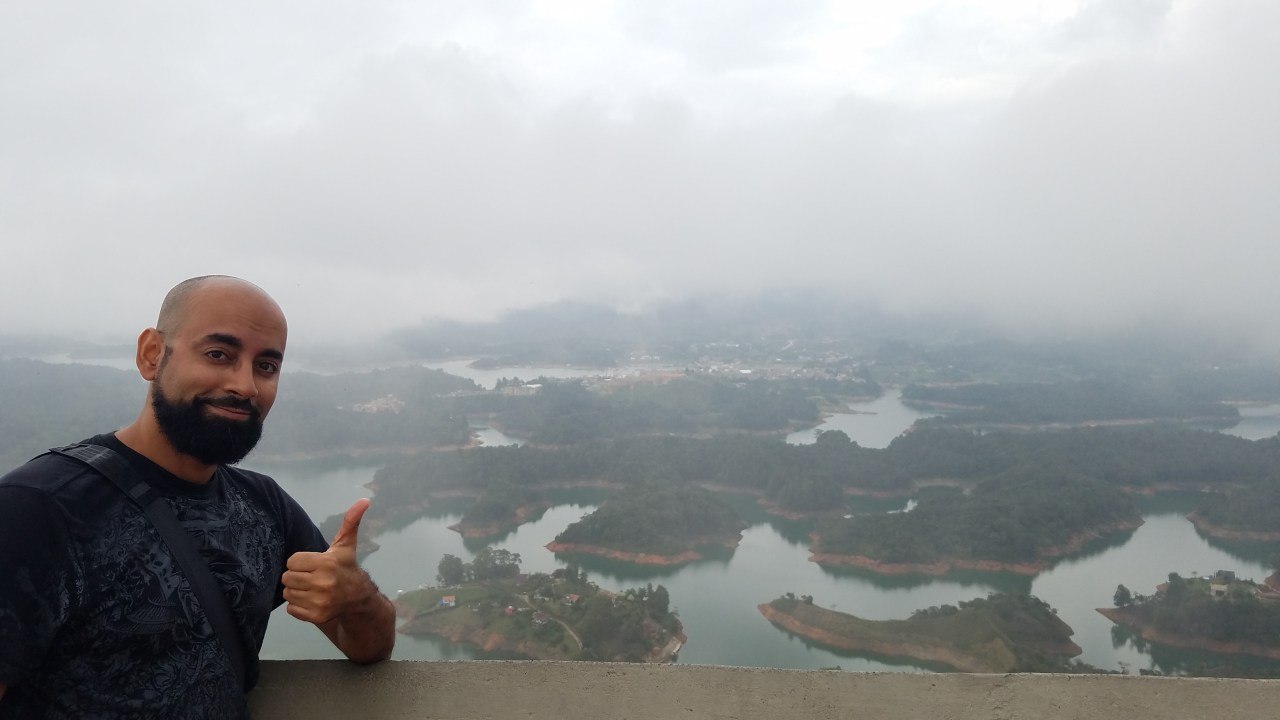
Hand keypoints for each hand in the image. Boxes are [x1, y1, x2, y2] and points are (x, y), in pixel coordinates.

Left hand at [282, 498, 373, 624]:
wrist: (359, 598)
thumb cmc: (346, 567)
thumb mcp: (345, 545)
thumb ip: (350, 521)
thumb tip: (365, 500)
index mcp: (327, 563)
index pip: (292, 561)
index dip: (300, 562)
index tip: (313, 564)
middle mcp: (323, 583)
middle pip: (287, 577)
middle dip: (296, 576)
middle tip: (311, 576)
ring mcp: (320, 602)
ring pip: (288, 593)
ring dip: (296, 590)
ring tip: (311, 588)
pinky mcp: (316, 616)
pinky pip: (291, 608)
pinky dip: (298, 605)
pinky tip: (312, 600)